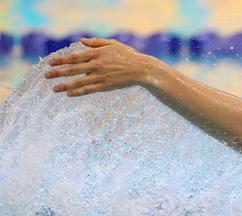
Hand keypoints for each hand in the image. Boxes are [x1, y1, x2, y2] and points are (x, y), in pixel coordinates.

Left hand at [44, 38, 158, 96]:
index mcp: (97, 54)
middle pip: (74, 69)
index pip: (75, 57)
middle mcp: (97, 65)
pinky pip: (89, 89)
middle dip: (58, 72)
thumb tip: (81, 41)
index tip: (50, 62)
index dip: (62, 60)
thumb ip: (96, 43)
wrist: (141, 69)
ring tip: (54, 89)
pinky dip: (79, 92)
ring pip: (79, 81)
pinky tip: (69, 94)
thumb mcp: (112, 44)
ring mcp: (101, 76)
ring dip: (65, 85)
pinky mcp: (106, 86)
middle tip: (46, 75)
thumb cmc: (128, 55)